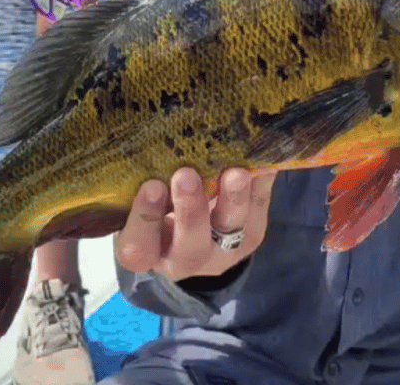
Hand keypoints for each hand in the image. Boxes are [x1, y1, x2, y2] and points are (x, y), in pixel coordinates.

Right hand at [115, 167, 274, 282]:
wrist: (201, 226)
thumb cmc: (159, 205)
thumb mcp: (144, 200)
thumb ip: (145, 182)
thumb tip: (148, 140)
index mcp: (149, 252)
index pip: (139, 248)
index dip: (145, 220)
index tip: (151, 185)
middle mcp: (185, 258)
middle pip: (189, 246)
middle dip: (190, 210)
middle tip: (186, 175)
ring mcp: (224, 250)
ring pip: (231, 229)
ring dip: (234, 199)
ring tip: (236, 173)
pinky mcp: (252, 233)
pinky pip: (259, 208)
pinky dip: (260, 182)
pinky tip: (260, 159)